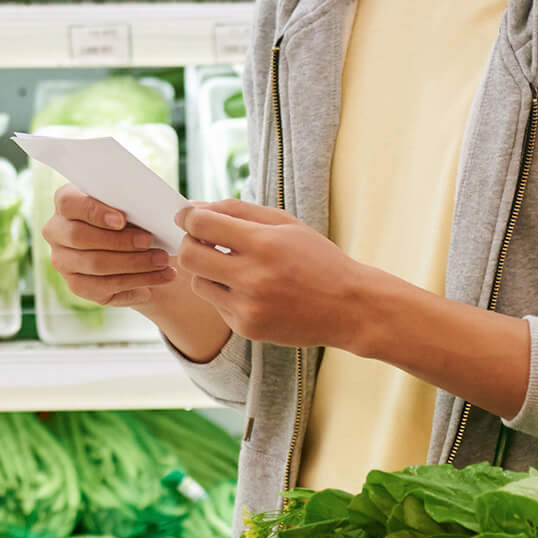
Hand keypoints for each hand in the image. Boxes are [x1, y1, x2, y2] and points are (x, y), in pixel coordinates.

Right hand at [41, 185, 176, 307]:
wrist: (135, 246)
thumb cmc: (132, 217)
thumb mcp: (131, 205)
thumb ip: (131, 204)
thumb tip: (147, 211)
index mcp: (65, 202)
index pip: (69, 203)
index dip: (94, 212)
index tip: (122, 220)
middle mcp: (56, 231)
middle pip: (80, 237)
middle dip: (119, 241)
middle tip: (150, 242)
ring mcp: (63, 260)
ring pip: (94, 265)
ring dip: (133, 264)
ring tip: (162, 262)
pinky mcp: (76, 285)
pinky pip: (102, 288)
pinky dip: (132, 285)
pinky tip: (154, 284)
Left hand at [174, 200, 368, 349]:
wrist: (350, 307)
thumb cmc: (318, 259)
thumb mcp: (285, 224)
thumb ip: (238, 211)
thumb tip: (194, 208)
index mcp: (264, 244)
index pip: (201, 223)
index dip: (188, 216)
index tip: (187, 216)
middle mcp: (253, 277)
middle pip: (188, 255)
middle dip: (189, 243)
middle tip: (203, 240)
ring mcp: (248, 307)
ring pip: (197, 283)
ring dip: (206, 271)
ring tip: (232, 267)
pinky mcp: (247, 328)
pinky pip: (216, 305)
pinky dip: (226, 294)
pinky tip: (252, 291)